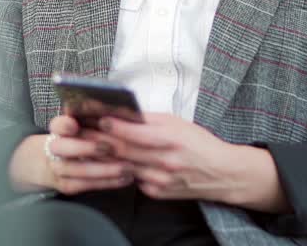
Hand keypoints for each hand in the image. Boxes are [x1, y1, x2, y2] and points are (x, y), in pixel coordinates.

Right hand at [8, 115, 134, 194]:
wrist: (52, 161)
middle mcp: (54, 148)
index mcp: (58, 129)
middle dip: (86, 148)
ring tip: (127, 168)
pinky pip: (86, 185)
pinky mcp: (66, 185)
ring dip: (104, 169)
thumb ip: (93, 118)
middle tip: (110, 148)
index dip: (65, 125)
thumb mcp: (82, 124)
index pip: (58, 125)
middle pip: (63, 148)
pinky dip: (107, 182)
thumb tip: (118, 109)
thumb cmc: (78, 137)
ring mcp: (58, 168)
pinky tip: (126, 179)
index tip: (74, 125)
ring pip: (77, 170)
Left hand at [89, 113, 278, 206]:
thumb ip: (150, 119)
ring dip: (106, 156)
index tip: (97, 118)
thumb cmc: (200, 143)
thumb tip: (123, 113)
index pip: (134, 133)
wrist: (223, 173)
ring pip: (124, 166)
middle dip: (101, 140)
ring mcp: (160, 180)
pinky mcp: (158, 193)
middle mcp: (164, 162)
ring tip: (90, 143)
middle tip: (83, 130)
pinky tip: (111, 161)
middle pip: (124, 151)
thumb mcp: (178, 123)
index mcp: (170, 139)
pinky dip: (122, 170)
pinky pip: (133, 179)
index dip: (112, 126)